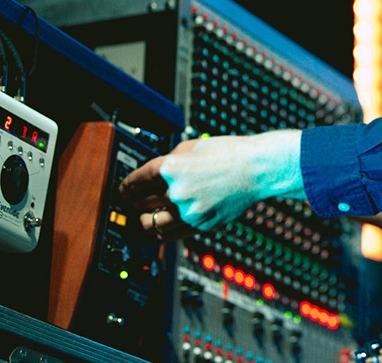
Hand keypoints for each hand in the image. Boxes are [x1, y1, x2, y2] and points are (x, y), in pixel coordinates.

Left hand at [119, 129, 304, 237]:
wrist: (258, 169)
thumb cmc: (229, 154)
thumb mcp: (192, 147)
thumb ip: (169, 161)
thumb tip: (152, 176)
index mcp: (171, 167)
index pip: (133, 182)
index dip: (124, 187)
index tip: (124, 189)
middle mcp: (177, 190)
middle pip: (139, 203)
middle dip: (133, 202)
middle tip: (133, 201)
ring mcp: (190, 210)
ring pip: (151, 224)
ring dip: (145, 219)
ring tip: (147, 215)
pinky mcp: (202, 224)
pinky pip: (171, 234)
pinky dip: (163, 230)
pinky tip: (164, 222)